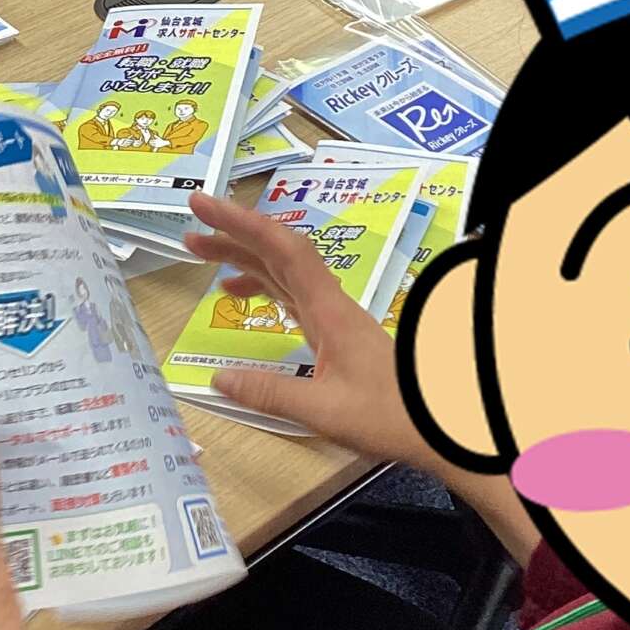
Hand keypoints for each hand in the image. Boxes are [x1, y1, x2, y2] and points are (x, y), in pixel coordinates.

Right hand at [183, 191, 540, 565]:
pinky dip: (261, 287)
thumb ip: (270, 393)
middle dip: (233, 234)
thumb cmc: (391, 416)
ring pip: (283, 272)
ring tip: (203, 256)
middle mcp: (330, 304)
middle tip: (190, 226)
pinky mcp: (335, 333)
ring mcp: (333, 317)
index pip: (281, 249)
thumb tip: (218, 378)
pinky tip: (240, 297)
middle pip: (278, 253)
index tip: (205, 205)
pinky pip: (291, 295)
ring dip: (244, 259)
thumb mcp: (324, 411)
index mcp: (328, 310)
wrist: (439, 425)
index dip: (240, 222)